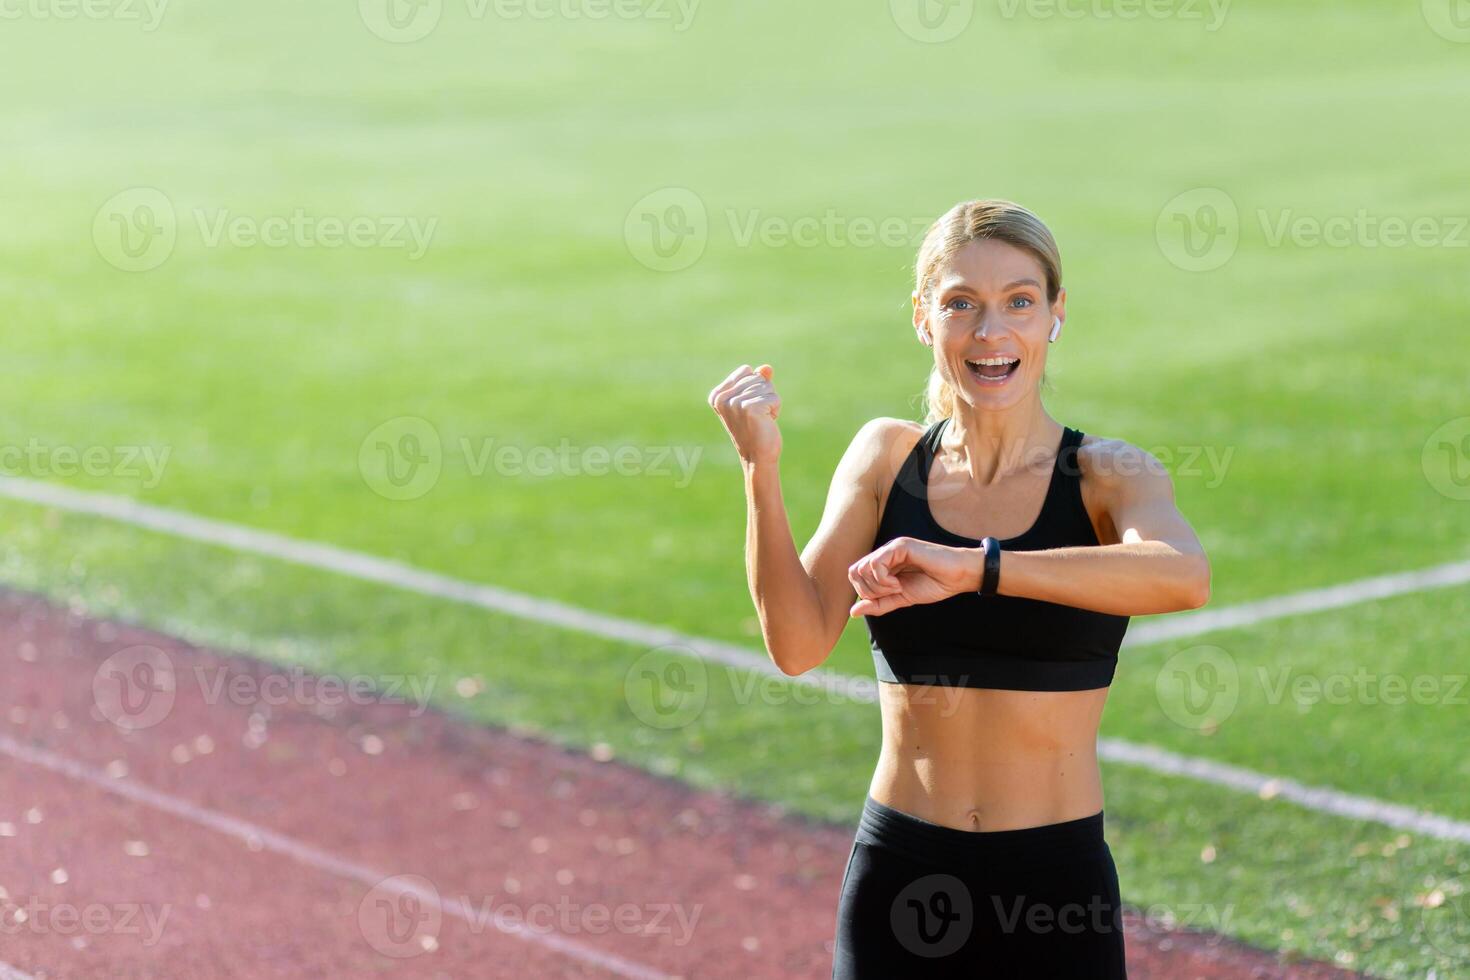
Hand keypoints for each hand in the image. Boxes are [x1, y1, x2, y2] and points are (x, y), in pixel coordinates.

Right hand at [708, 363, 781, 464]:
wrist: (758, 456)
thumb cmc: (755, 428)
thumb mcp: (753, 400)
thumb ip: (758, 381)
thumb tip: (767, 368)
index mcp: (717, 395)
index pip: (746, 370)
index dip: (755, 386)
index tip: (749, 407)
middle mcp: (723, 398)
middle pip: (757, 377)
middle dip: (764, 395)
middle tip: (756, 416)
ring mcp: (735, 403)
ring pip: (767, 386)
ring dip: (770, 403)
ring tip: (761, 419)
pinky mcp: (751, 408)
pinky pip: (774, 398)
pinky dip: (776, 410)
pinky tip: (766, 423)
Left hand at [847, 537, 982, 616]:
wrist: (957, 577)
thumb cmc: (933, 585)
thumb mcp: (900, 599)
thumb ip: (877, 605)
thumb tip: (852, 612)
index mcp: (883, 564)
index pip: (855, 576)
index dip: (865, 593)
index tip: (888, 596)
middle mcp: (884, 553)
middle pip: (854, 572)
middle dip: (870, 590)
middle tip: (891, 593)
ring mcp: (891, 548)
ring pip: (862, 568)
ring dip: (878, 586)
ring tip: (897, 588)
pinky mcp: (900, 546)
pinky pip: (875, 564)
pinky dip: (884, 580)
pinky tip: (899, 584)